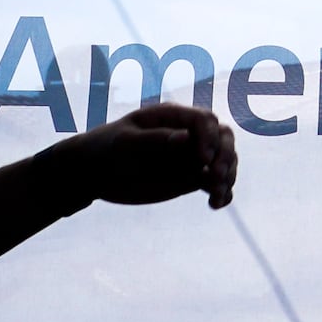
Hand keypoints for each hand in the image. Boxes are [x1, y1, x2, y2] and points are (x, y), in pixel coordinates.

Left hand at [59, 104, 237, 210]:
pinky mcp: (190, 177)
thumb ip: (155, 140)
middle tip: (214, 178)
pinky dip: (222, 192)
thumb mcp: (125, 144)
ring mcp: (190, 156)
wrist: (94, 173)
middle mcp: (187, 134)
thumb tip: (187, 138)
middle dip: (225, 156)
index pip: (205, 120)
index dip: (210, 138)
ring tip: (215, 196)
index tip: (203, 160)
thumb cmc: (105, 150)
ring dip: (227, 176)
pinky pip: (214, 183)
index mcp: (172, 117)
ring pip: (223, 160)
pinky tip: (216, 204)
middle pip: (222, 137)